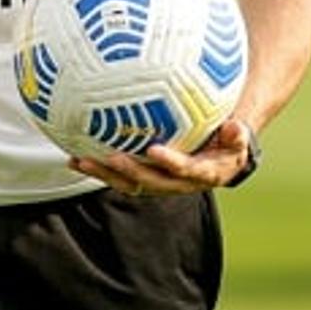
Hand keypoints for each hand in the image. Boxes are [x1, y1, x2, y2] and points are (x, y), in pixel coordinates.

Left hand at [69, 118, 255, 197]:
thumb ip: (237, 134)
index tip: (155, 150)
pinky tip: (72, 156)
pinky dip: (97, 167)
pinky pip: (118, 174)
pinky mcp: (142, 177)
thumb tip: (235, 126)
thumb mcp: (238, 138)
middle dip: (130, 172)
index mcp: (203, 173)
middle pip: (150, 182)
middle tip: (111, 158)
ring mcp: (157, 182)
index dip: (171, 164)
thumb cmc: (228, 140)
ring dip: (103, 174)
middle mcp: (177, 183)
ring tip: (79, 161)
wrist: (219, 157)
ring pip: (128, 182)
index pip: (186, 171)